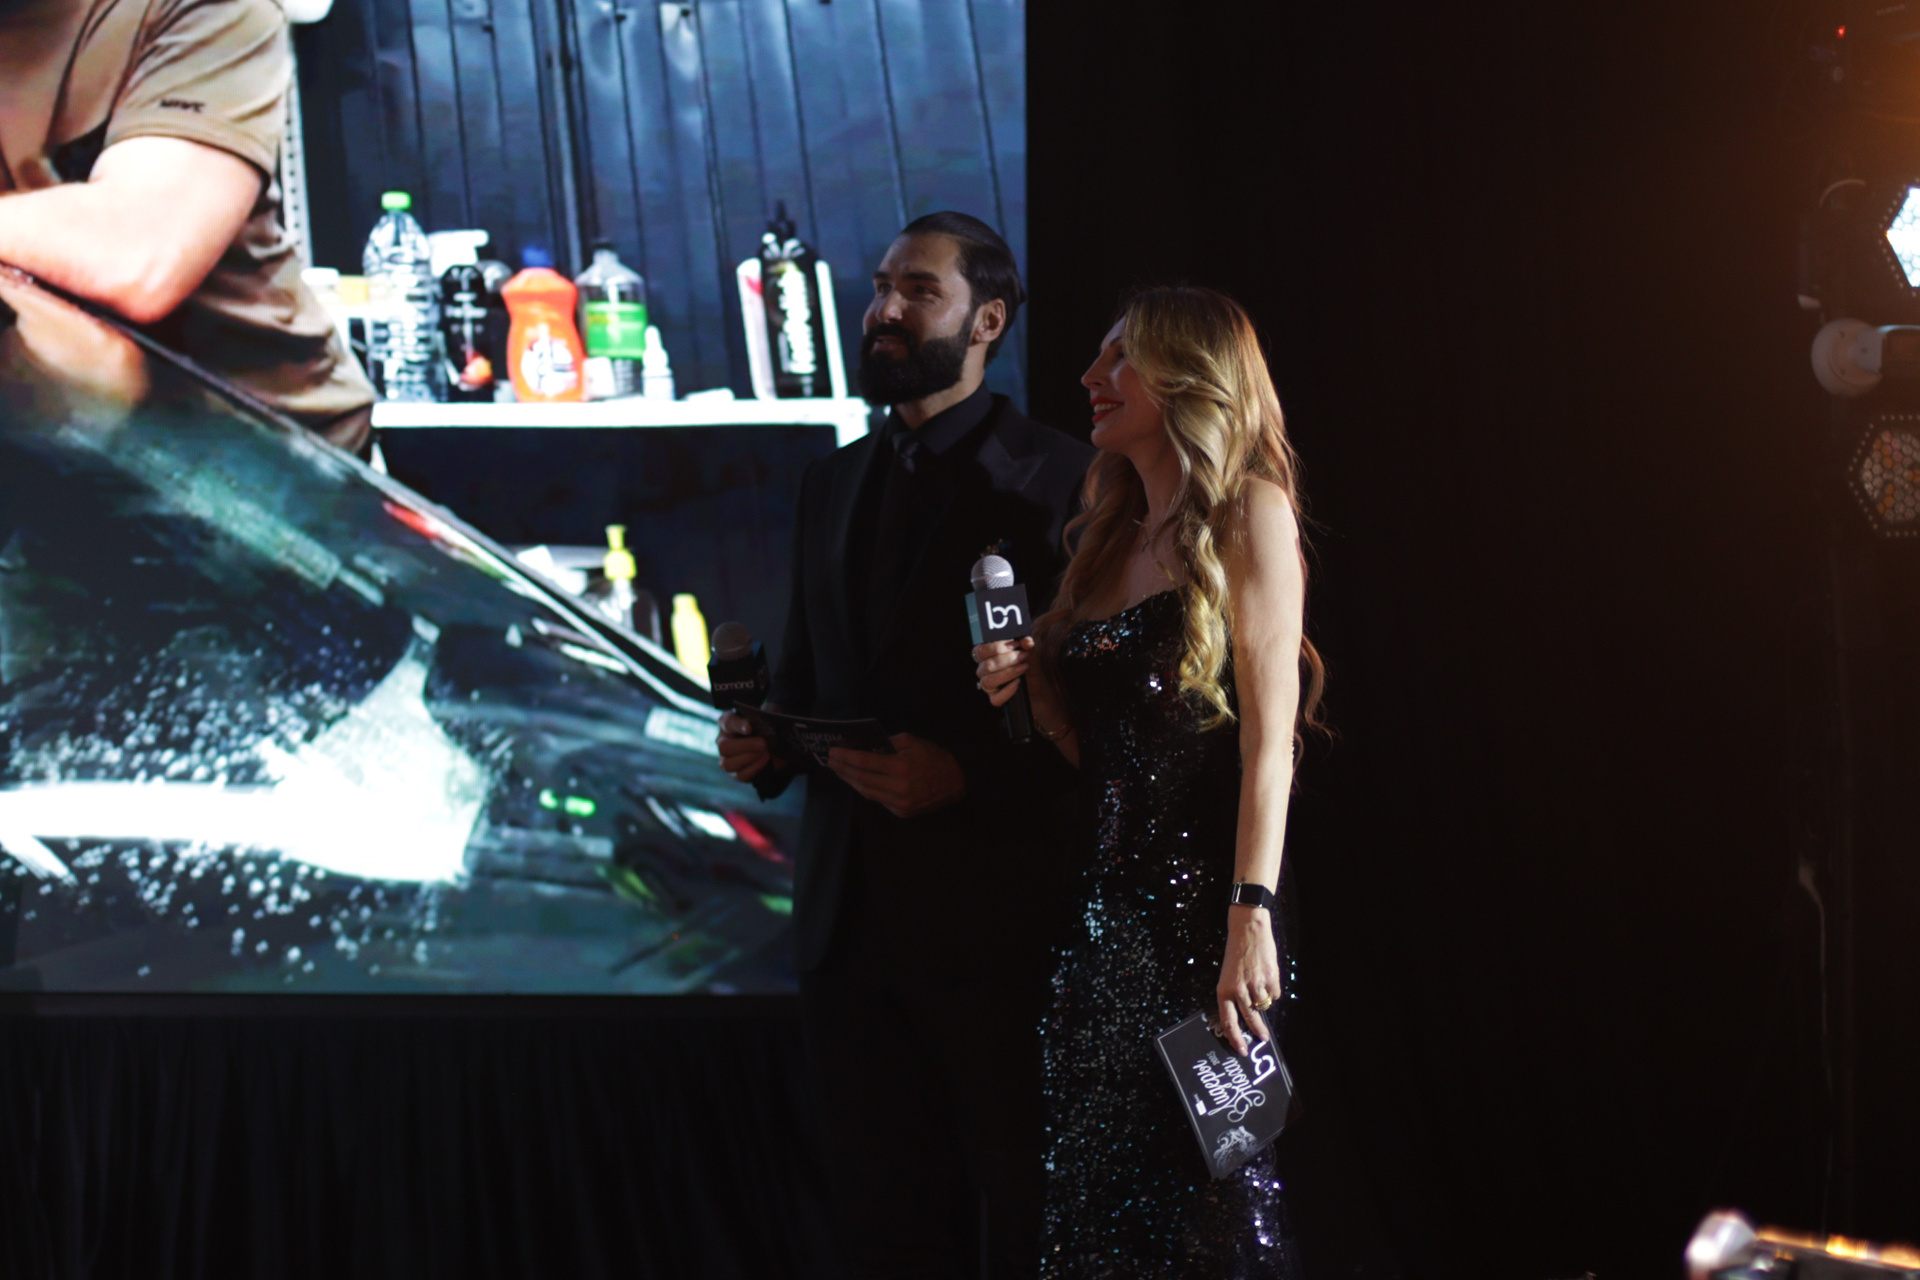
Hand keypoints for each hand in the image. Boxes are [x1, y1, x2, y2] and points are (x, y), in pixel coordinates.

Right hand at [717, 710, 783, 783]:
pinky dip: (754, 768)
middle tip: (764, 743)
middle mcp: (722, 741)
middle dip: (745, 746)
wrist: (773, 743)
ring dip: (749, 758)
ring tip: (767, 753)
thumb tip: (770, 719)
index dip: (738, 726)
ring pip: (728, 764)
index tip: (750, 728)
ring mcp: (726, 760)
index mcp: (727, 723)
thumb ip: (768, 712)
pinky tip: (766, 761)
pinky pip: (740, 775)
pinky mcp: (736, 774)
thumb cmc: (765, 724)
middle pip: (724, 747)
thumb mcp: (768, 714)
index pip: (728, 723)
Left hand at [827, 733, 964, 818]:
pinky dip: (866, 789)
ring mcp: (899, 803)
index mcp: (900, 767)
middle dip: (843, 769)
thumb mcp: (913, 742)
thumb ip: (889, 742)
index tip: (833, 752)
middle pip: (861, 778)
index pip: (864, 762)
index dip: (846, 757)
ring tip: (839, 771)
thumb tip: (867, 745)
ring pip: (866, 792)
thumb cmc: (935, 758)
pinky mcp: (901, 812)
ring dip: (850, 780)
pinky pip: (878, 799)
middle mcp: (898, 787)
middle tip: (831, 761)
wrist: (956, 782)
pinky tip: (858, 781)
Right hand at [973, 636, 1034, 707]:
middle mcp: (983, 670)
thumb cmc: (1028, 662)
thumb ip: (1027, 643)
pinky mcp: (996, 699)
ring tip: (1024, 667)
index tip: (1015, 644)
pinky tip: (1018, 682)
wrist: (1038, 683)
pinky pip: (996, 698)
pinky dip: (1008, 690)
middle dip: (1007, 660)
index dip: (997, 646)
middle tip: (1024, 656)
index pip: (981, 650)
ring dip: (1009, 673)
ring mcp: (988, 685)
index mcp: (985, 655)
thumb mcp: (1029, 650)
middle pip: (986, 665)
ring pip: (989, 681)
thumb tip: (1026, 640)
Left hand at [1216, 904, 1279, 1056]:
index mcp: (1224, 991)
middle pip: (1250, 1019)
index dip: (1235, 1039)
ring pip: (1264, 1005)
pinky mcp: (1270, 978)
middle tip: (1263, 1039)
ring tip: (1261, 986)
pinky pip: (1274, 993)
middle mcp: (1239, 990)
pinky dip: (1272, 989)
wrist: (1248, 931)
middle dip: (1258, 1032)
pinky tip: (1267, 977)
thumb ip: (1234, 996)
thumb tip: (1244, 1018)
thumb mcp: (1228, 977)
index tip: (1242, 1050)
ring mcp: (1255, 985)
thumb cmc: (1236, 955)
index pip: (1229, 1022)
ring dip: (1264, 1000)